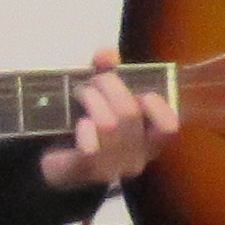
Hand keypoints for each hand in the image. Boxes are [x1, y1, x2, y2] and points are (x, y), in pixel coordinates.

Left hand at [36, 49, 178, 194]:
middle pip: (130, 112)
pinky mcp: (86, 171)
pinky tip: (79, 124)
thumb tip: (107, 54)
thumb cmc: (88, 125)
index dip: (155, 104)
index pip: (169, 127)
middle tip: (92, 81)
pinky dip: (84, 127)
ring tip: (80, 94)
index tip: (137, 92)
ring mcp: (112, 167)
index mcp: (149, 141)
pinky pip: (90, 147)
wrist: (56, 161)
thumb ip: (109, 73)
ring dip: (91, 99)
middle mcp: (136, 158)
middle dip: (108, 85)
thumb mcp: (103, 95)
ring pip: (109, 124)